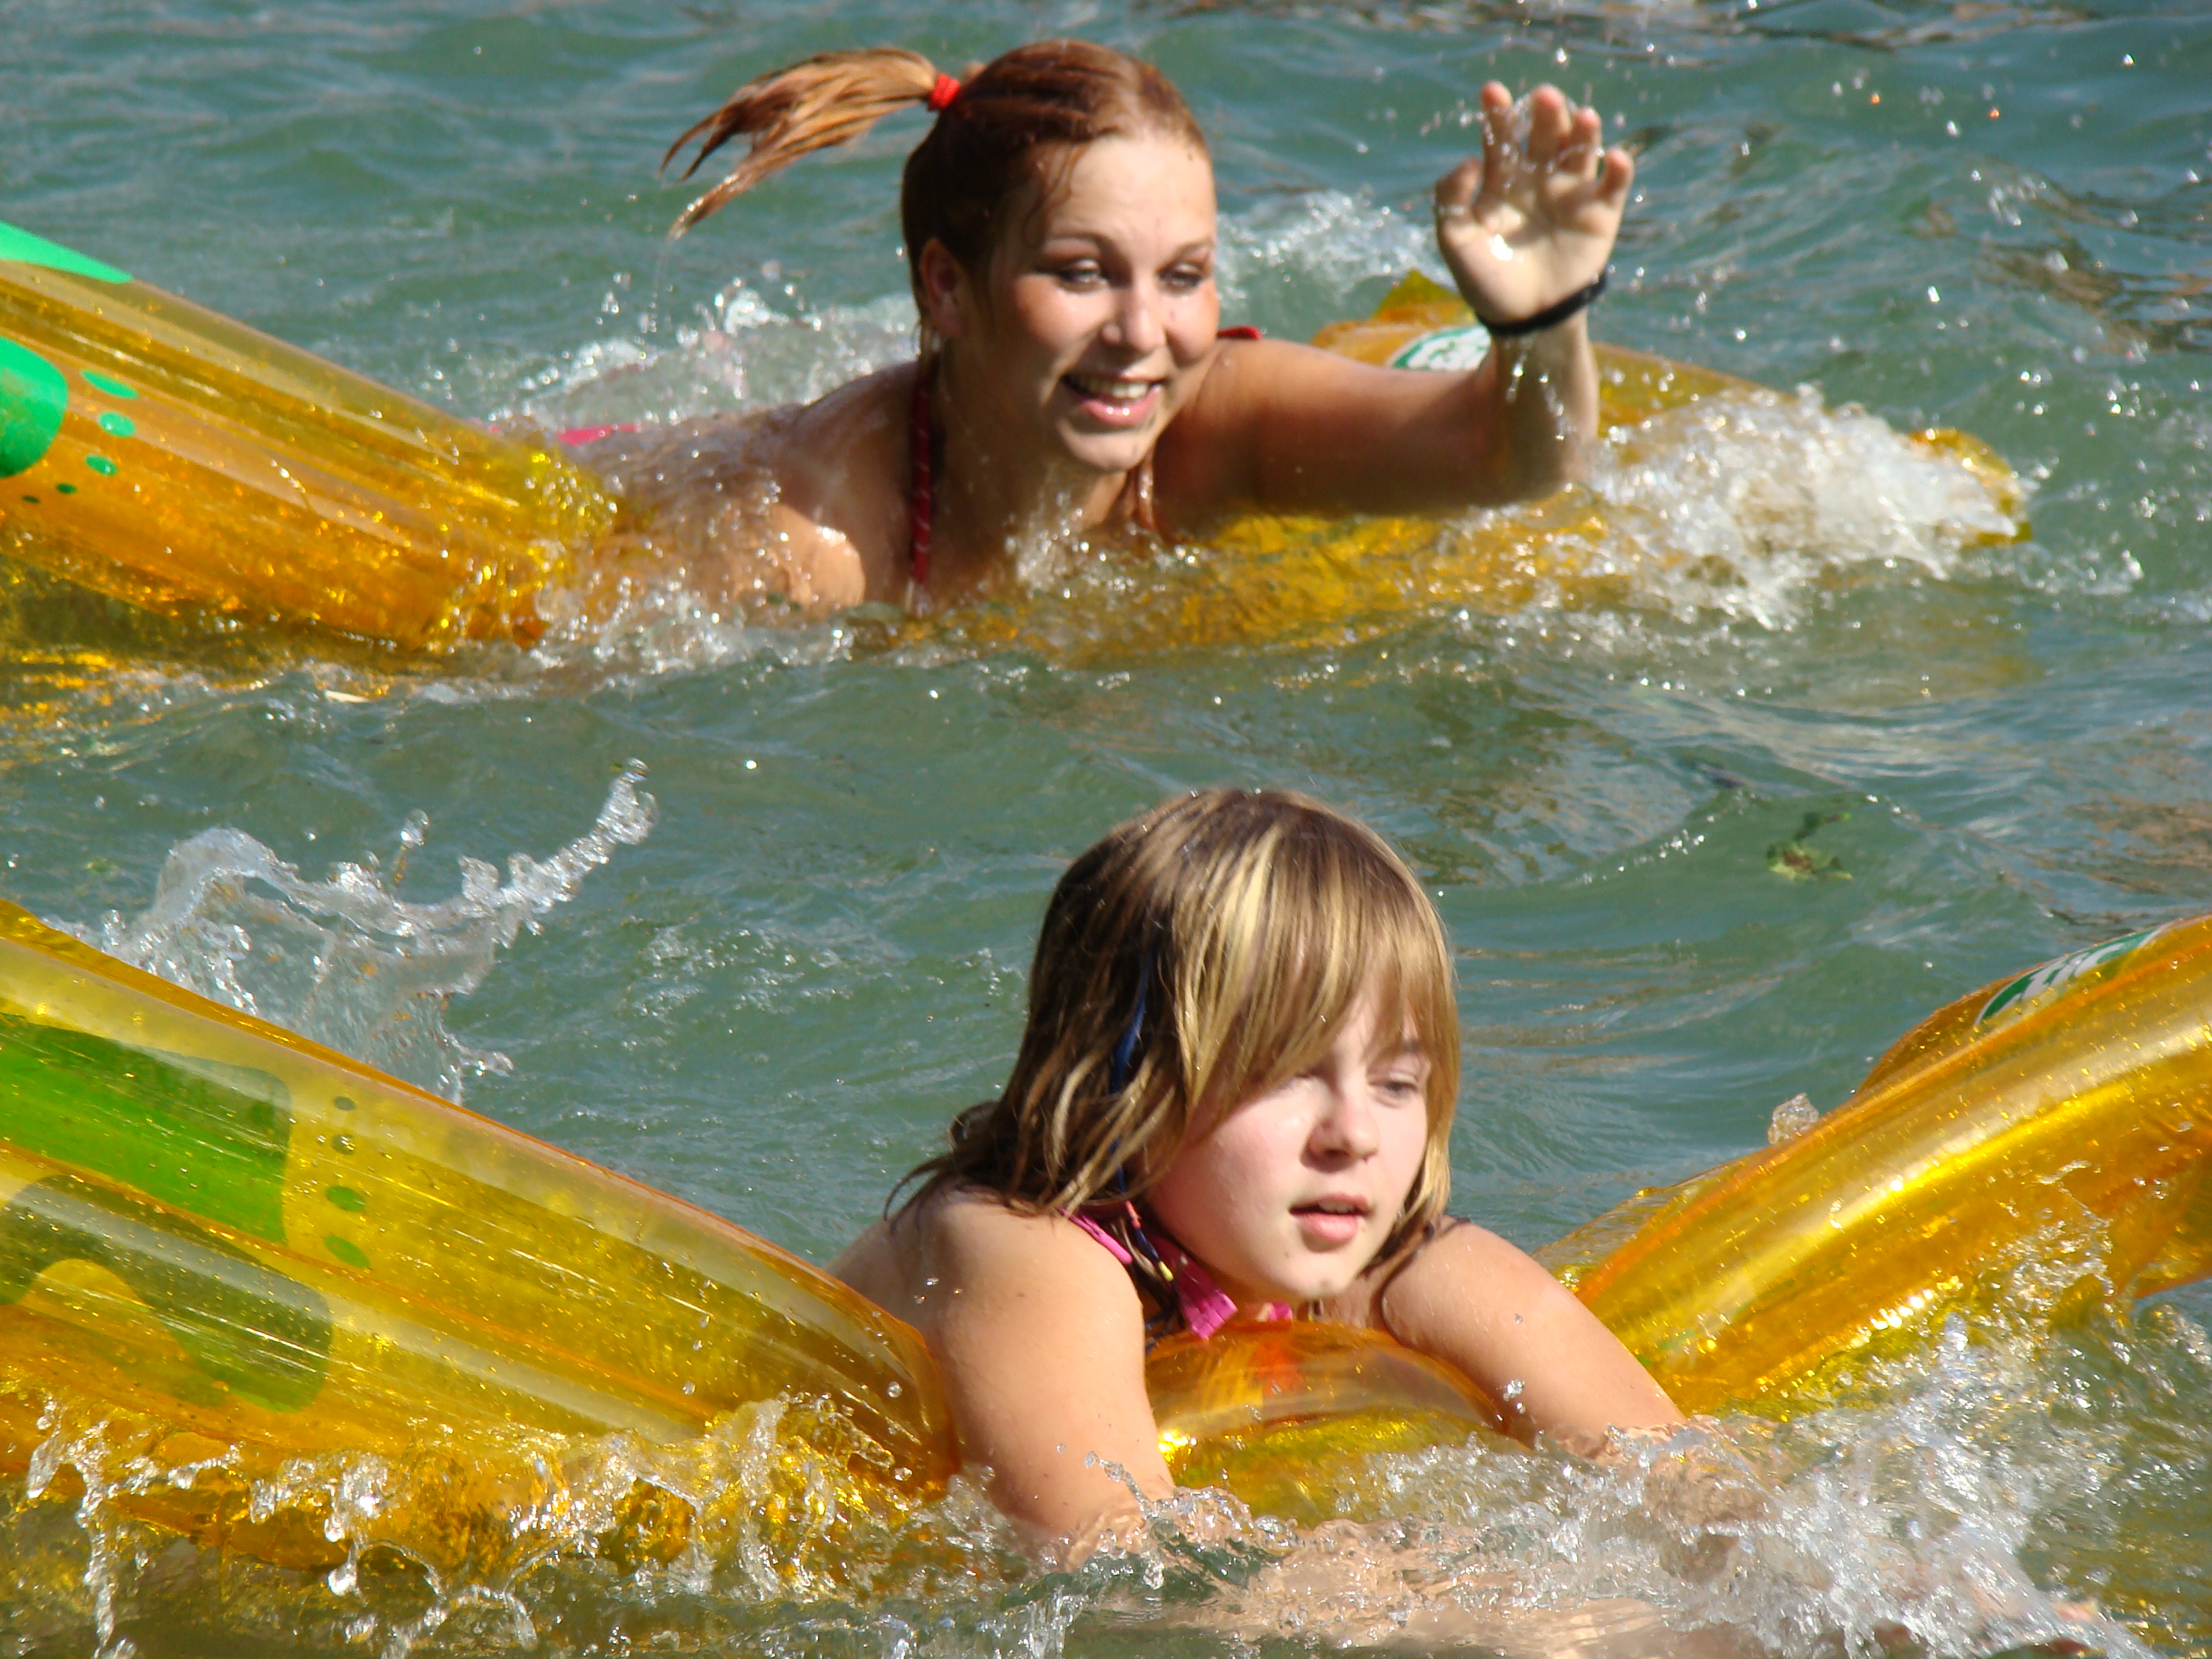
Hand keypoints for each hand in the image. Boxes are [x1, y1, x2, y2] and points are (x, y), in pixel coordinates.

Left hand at [1433, 83, 1632, 329]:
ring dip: (1584, 130)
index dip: (1498, 113)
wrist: (1523, 320)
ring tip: (1581, 117)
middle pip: (1545, 135)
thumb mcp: (1455, 241)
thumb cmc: (1486, 280)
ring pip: (1582, 150)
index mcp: (1503, 179)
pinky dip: (1619, 168)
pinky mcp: (1600, 213)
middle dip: (1545, 114)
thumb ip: (1451, 200)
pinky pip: (1614, 184)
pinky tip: (1615, 157)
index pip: (1501, 137)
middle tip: (1544, 98)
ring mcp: (1572, 192)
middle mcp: (1539, 177)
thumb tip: (1468, 161)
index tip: (1491, 92)